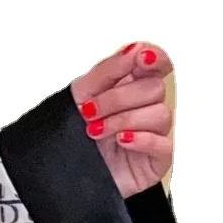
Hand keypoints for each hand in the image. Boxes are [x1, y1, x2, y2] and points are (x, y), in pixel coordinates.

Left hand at [70, 41, 175, 198]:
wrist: (58, 173)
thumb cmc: (72, 135)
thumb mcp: (80, 95)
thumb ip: (109, 70)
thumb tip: (135, 49)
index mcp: (130, 87)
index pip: (156, 65)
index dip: (154, 58)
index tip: (140, 59)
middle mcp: (145, 108)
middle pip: (155, 88)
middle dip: (118, 98)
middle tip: (90, 112)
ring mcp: (153, 133)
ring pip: (160, 114)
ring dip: (123, 120)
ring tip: (95, 132)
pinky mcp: (156, 159)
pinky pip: (163, 144)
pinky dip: (141, 139)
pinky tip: (121, 140)